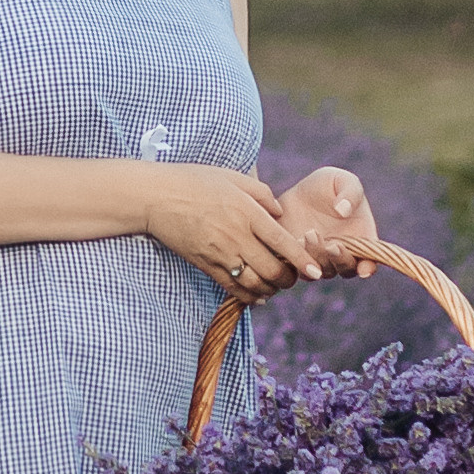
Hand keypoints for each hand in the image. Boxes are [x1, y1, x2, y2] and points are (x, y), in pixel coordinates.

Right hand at [142, 164, 322, 303]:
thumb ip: (262, 194)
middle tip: (293, 277)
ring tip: (275, 285)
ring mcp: (220, 254)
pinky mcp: (205, 265)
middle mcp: (237, 236)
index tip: (316, 272)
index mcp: (247, 213)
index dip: (302, 261)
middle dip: (288, 279)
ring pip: (255, 284)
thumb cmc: (195, 181)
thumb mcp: (233, 177)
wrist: (157, 197)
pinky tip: (257, 295)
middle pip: (272, 270)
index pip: (283, 242)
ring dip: (271, 290)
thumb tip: (279, 213)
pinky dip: (250, 297)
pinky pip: (233, 289)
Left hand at [281, 164, 381, 275]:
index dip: (368, 268)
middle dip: (340, 259)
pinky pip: (299, 267)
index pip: (369, 261)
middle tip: (332, 245)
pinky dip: (298, 260)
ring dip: (319, 257)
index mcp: (361, 238)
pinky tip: (295, 243)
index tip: (365, 268)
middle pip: (345, 269)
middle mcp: (342, 255)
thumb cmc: (327, 186)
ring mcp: (320, 260)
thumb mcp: (342, 180)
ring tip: (310, 234)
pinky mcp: (298, 260)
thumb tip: (344, 210)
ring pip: (322, 270)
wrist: (296, 193)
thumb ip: (350, 192)